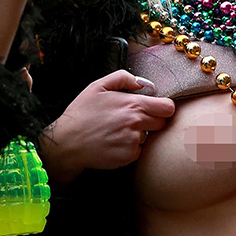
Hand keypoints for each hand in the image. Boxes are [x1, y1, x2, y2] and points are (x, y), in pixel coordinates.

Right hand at [40, 70, 173, 184]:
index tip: (155, 108)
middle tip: (133, 120)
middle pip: (162, 124)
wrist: (68, 142)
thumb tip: (142, 84)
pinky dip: (129, 148)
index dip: (163, 107)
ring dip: (138, 135)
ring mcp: (133, 142)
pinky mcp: (128, 157)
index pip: (168, 108)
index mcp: (133, 105)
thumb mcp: (98, 86)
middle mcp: (137, 124)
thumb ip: (123, 78)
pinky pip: (137, 151)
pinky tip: (114, 143)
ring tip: (117, 132)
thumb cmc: (82, 113)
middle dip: (152, 121)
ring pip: (148, 137)